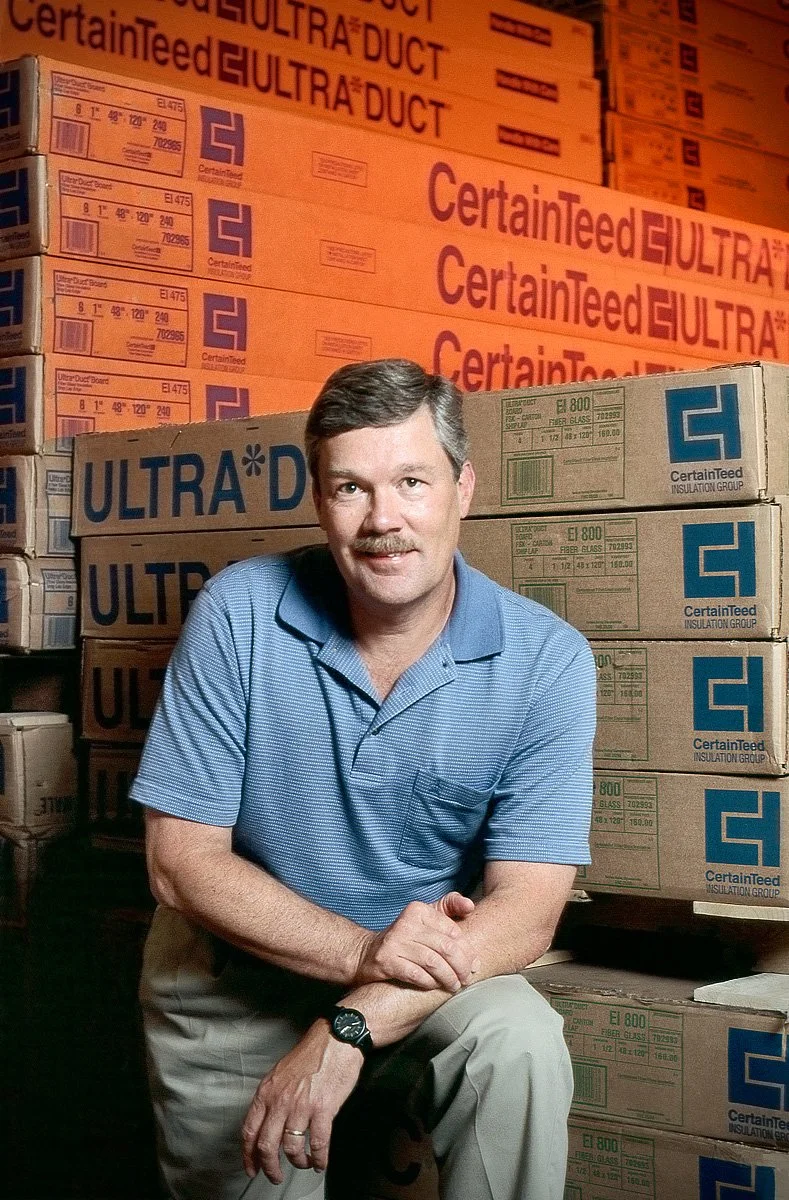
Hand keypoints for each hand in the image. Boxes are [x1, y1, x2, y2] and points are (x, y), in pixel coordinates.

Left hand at [241, 1021, 362, 1183]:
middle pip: (267, 1145)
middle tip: (275, 1176)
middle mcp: (280, 1100)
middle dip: (270, 1167)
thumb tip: (267, 1121)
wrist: (336, 1040)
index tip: (252, 1167)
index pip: (249, 1130)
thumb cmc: (311, 1054)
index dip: (248, 1155)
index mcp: (267, 1091)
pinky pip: (318, 1144)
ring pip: (291, 1148)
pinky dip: (319, 1159)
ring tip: (303, 1164)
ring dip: (297, 1162)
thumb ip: (271, 1097)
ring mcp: (301, 1106)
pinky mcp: (323, 1109)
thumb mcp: (280, 1072)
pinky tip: (320, 1162)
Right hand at [354, 892, 479, 992]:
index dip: (467, 950)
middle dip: (461, 966)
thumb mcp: (425, 917)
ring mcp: (394, 941)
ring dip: (448, 977)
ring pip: (433, 962)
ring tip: (454, 985)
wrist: (368, 953)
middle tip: (466, 979)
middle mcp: (406, 923)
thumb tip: (470, 906)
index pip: (453, 931)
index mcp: (419, 910)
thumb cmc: (405, 937)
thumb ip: (449, 906)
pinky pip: (416, 974)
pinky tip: (434, 986)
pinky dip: (429, 982)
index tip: (473, 964)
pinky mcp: (386, 961)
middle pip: (445, 947)